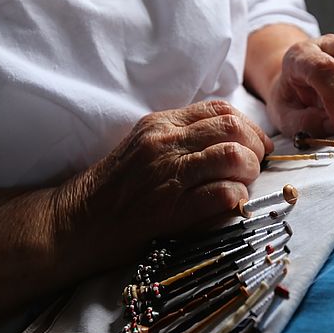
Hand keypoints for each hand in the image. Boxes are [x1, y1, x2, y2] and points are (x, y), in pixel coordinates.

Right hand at [53, 100, 273, 265]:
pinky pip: (223, 194)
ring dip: (249, 171)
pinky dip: (237, 198)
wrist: (76, 222)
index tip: (256, 144)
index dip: (249, 125)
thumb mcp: (144, 147)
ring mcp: (168, 175)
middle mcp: (165, 143)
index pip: (220, 109)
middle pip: (232, 128)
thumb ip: (181, 137)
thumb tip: (230, 139)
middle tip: (257, 165)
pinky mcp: (172, 209)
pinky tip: (232, 204)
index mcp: (160, 124)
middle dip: (256, 147)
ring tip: (244, 184)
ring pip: (233, 157)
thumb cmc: (116, 189)